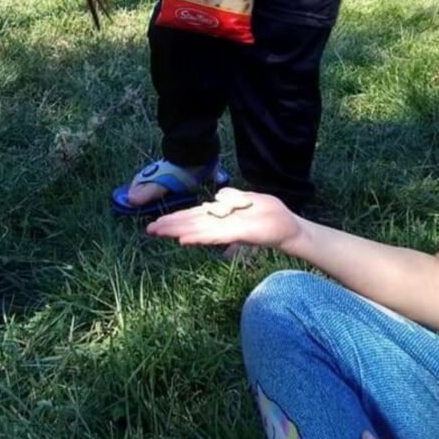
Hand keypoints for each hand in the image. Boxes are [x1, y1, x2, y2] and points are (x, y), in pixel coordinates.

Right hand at [146, 188, 302, 249]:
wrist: (290, 227)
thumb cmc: (269, 214)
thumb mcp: (248, 199)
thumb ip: (231, 198)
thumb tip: (215, 197)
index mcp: (221, 216)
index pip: (194, 216)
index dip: (176, 219)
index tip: (157, 222)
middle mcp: (221, 224)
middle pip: (191, 224)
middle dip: (170, 227)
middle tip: (148, 230)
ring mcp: (228, 230)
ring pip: (197, 230)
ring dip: (178, 232)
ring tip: (158, 233)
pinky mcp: (238, 233)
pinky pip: (215, 235)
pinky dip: (198, 237)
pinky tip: (184, 240)